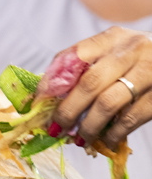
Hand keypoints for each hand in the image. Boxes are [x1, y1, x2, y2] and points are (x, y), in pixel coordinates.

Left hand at [52, 26, 151, 147]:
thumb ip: (87, 69)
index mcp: (113, 37)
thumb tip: (49, 98)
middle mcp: (132, 49)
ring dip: (89, 127)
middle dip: (68, 111)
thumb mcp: (116, 55)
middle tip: (56, 129)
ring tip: (80, 139)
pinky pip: (130, 119)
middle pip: (89, 82)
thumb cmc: (140, 63)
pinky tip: (106, 141)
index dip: (52, 81)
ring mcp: (149, 71)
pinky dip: (113, 134)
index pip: (74, 55)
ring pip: (108, 103)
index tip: (38, 102)